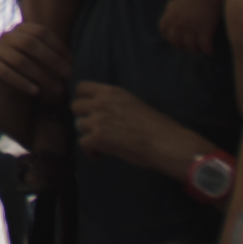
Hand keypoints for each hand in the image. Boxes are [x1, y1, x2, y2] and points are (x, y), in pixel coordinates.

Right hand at [0, 19, 73, 111]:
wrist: (8, 92)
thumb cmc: (31, 74)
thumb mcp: (42, 62)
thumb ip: (53, 56)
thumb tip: (69, 62)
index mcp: (20, 30)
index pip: (40, 32)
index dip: (57, 45)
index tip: (71, 62)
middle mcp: (6, 37)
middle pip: (30, 43)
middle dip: (52, 59)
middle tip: (69, 75)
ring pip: (20, 61)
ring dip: (42, 76)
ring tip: (58, 89)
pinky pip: (6, 73)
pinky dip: (23, 82)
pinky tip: (37, 92)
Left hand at [70, 82, 205, 180]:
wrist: (167, 143)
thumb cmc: (157, 127)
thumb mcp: (133, 104)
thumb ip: (114, 104)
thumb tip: (101, 111)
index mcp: (112, 92)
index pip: (81, 88)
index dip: (82, 99)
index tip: (88, 110)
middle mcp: (101, 102)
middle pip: (75, 106)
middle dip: (84, 117)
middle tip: (95, 128)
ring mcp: (98, 119)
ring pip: (79, 125)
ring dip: (88, 134)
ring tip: (102, 143)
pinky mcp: (98, 137)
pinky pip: (83, 143)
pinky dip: (90, 152)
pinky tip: (100, 155)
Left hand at [160, 0, 227, 55]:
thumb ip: (173, 9)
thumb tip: (173, 13)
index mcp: (169, 15)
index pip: (164, 32)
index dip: (171, 38)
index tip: (178, 40)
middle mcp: (177, 24)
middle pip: (176, 43)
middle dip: (184, 46)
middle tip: (192, 47)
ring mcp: (190, 29)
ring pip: (192, 48)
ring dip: (198, 50)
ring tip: (204, 50)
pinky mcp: (204, 31)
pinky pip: (205, 48)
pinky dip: (210, 51)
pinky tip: (213, 51)